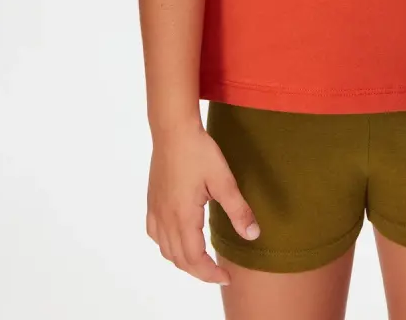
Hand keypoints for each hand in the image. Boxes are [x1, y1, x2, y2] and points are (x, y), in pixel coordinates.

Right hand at [146, 119, 260, 285]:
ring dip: (183, 260)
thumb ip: (238, 210)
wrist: (173, 129)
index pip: (194, 259)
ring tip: (202, 260)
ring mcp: (156, 210)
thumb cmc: (199, 152)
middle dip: (199, 272)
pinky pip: (155, 234)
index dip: (210, 273)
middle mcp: (165, 219)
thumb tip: (252, 235)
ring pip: (165, 249)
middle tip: (218, 273)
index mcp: (183, 218)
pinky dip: (167, 245)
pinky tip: (177, 238)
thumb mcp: (224, 180)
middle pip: (179, 259)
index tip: (227, 277)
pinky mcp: (152, 200)